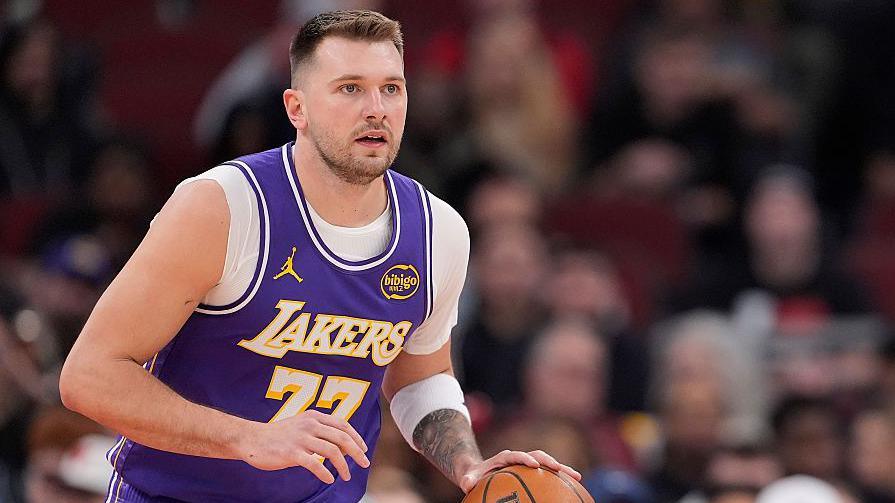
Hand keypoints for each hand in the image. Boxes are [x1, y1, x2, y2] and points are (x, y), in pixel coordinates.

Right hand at [237, 410, 369, 483]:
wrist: (252, 439)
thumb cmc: (279, 435)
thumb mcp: (302, 426)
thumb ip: (320, 431)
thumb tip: (343, 446)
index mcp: (314, 416)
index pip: (343, 424)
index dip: (356, 437)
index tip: (364, 449)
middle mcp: (310, 424)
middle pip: (342, 438)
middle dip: (357, 452)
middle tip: (364, 463)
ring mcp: (301, 438)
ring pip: (332, 451)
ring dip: (343, 466)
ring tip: (346, 476)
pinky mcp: (291, 453)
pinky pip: (314, 464)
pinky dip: (324, 473)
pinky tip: (329, 479)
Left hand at [458, 449, 581, 492]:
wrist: (480, 470)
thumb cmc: (475, 475)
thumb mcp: (469, 476)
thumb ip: (468, 478)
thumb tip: (466, 484)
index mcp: (504, 457)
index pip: (516, 455)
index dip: (525, 458)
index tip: (534, 465)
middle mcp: (518, 458)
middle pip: (537, 455)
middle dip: (549, 460)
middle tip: (560, 468)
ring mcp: (527, 463)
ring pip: (547, 463)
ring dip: (562, 468)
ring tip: (578, 477)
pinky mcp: (532, 471)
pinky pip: (548, 474)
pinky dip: (560, 478)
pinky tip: (574, 486)